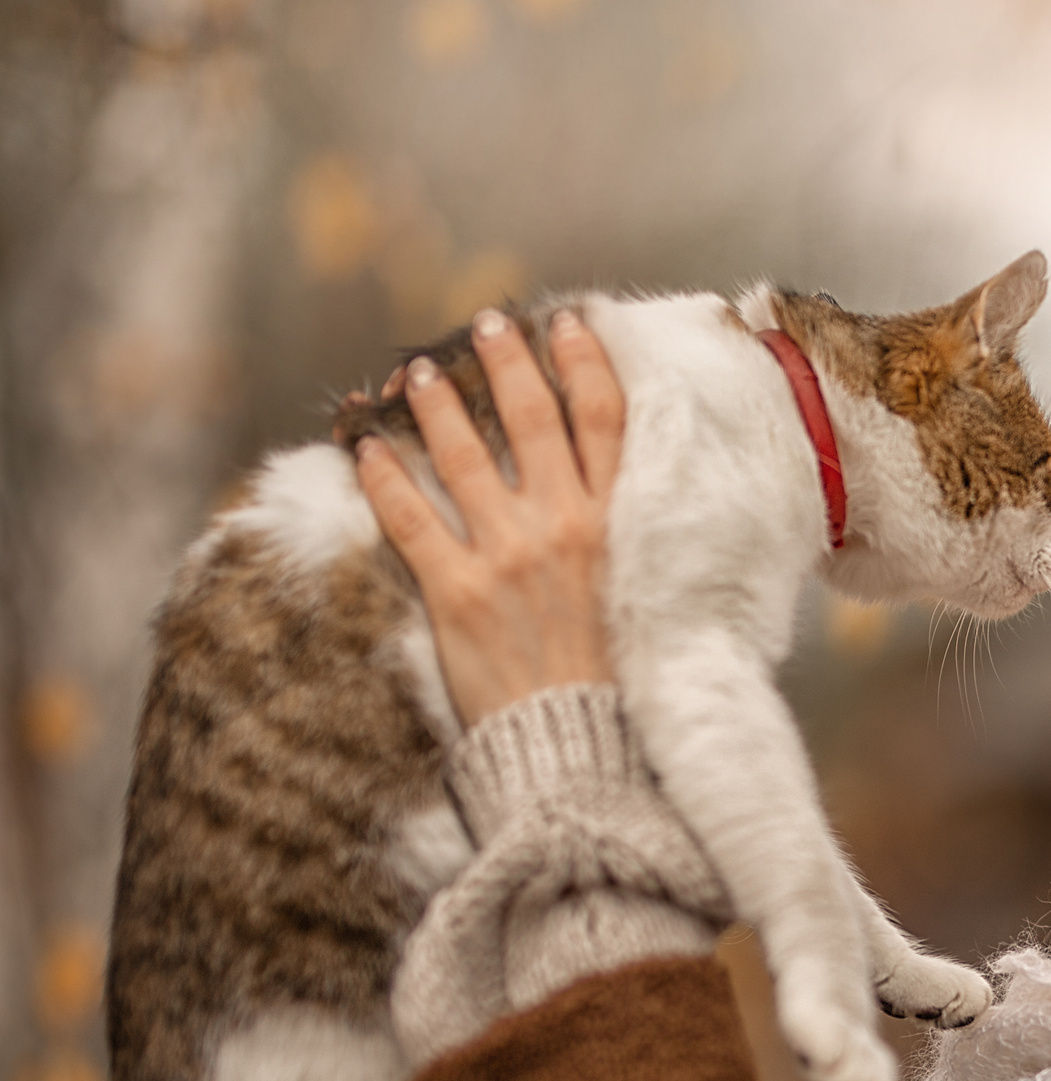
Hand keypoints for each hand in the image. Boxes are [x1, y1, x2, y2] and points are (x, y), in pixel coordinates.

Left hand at [354, 308, 623, 725]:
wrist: (582, 748)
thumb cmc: (621, 682)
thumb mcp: (648, 598)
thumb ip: (626, 541)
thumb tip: (614, 501)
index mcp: (618, 526)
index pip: (605, 421)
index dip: (583, 362)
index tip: (565, 324)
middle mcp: (565, 526)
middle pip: (532, 417)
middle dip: (505, 360)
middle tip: (484, 324)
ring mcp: (508, 556)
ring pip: (464, 455)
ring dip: (437, 403)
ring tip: (419, 372)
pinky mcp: (457, 593)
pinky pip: (410, 520)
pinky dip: (382, 479)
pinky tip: (364, 449)